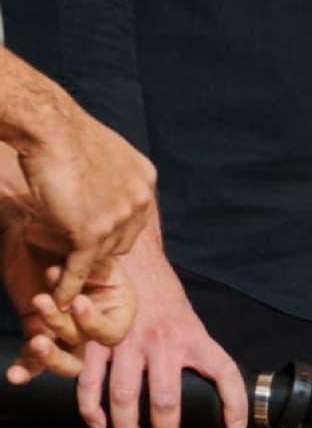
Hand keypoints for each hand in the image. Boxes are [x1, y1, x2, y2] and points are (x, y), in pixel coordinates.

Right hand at [0, 113, 157, 314]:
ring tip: (55, 269)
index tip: (89, 232)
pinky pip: (81, 268)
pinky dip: (70, 286)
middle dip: (95, 246)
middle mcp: (140, 201)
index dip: (109, 228)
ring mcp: (117, 219)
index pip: (132, 218)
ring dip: (76, 263)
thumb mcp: (105, 153)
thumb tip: (107, 185)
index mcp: (146, 181)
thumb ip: (113, 176)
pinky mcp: (90, 233)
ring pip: (99, 255)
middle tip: (65, 247)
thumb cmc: (66, 134)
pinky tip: (61, 299)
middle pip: (120, 240)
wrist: (49, 127)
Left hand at [10, 219, 143, 381]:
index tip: (77, 301)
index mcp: (116, 304)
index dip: (94, 323)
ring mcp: (65, 329)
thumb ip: (90, 265)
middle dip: (65, 329)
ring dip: (50, 355)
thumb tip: (82, 282)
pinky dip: (26, 368)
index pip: (112, 332)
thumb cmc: (64, 234)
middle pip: (86, 346)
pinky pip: (34, 360)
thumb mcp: (85, 248)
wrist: (31, 226)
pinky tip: (14, 377)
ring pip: (66, 360)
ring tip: (37, 342)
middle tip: (45, 304)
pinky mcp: (38, 331)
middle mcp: (93, 320)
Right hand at [70, 251, 242, 427]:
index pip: (225, 374)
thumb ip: (198, 354)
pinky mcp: (98, 341)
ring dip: (126, 425)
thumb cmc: (166, 302)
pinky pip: (90, 380)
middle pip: (165, 400)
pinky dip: (91, 407)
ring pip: (124, 396)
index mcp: (193, 338)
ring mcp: (128, 342)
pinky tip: (97, 423)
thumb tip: (215, 393)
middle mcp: (163, 343)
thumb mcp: (192, 324)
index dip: (235, 404)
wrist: (134, 264)